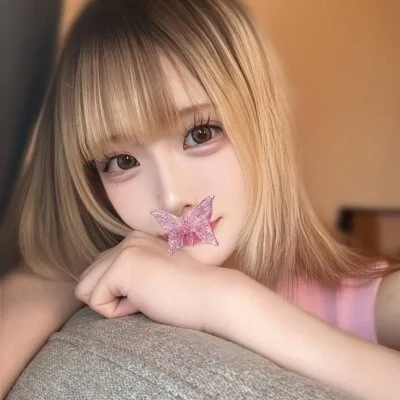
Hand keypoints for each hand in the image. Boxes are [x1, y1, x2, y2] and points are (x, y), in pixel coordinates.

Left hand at [75, 231, 238, 331]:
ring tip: (146, 298)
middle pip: (88, 280)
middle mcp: (127, 240)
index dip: (120, 293)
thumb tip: (100, 287)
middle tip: (149, 296)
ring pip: (86, 290)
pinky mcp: (123, 266)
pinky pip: (96, 302)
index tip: (153, 291)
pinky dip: (118, 312)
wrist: (212, 298)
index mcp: (135, 240)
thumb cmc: (188, 296)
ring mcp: (125, 250)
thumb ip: (131, 274)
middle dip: (112, 297)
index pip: (100, 273)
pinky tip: (147, 301)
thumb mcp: (155, 277)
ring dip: (113, 304)